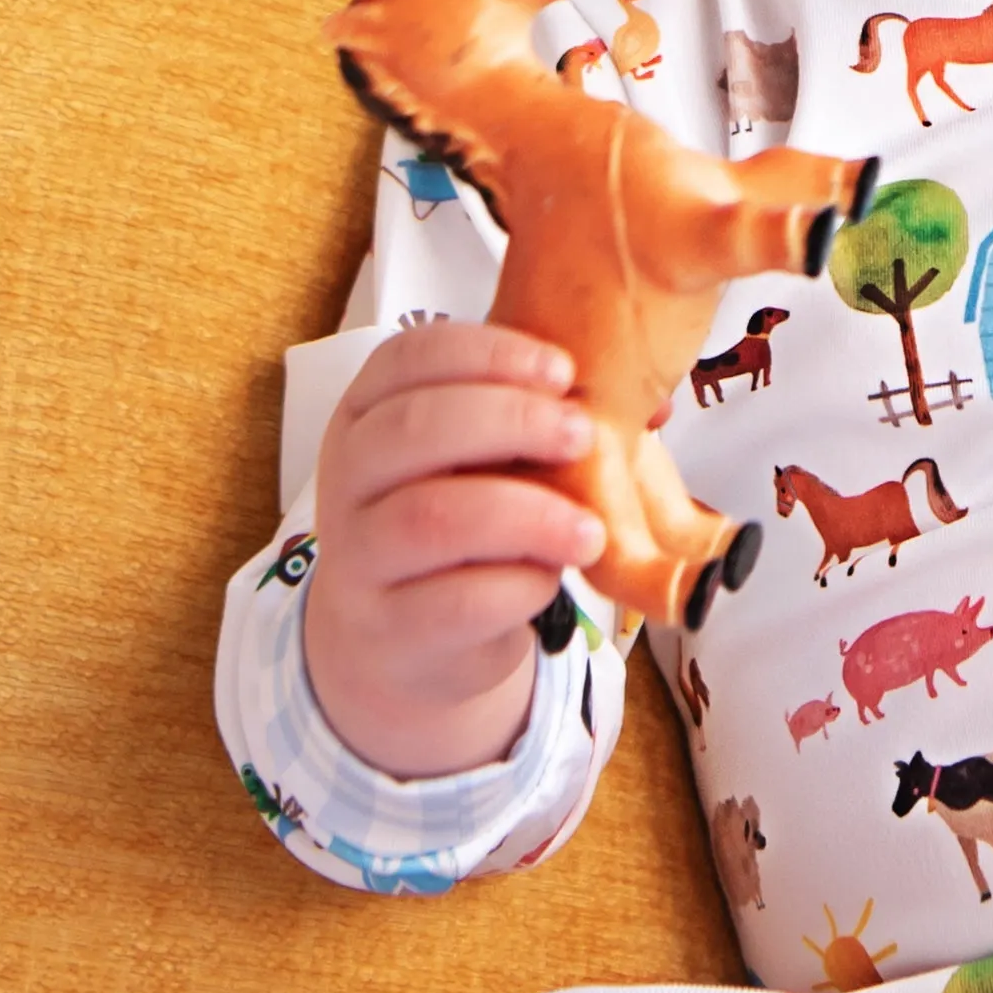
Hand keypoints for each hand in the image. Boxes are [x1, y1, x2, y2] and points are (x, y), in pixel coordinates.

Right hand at [301, 322, 600, 776]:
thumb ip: (529, 418)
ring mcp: (358, 555)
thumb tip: (644, 402)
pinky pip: (454, 600)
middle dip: (512, 420)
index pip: (409, 356)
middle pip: (414, 427)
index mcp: (368, 411)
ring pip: (432, 517)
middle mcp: (349, 476)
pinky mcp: (385, 628)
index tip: (565, 371)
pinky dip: (519, 585)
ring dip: (527, 514)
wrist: (404, 639)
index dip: (490, 353)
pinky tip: (551, 578)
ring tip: (589, 529)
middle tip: (583, 436)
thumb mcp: (477, 459)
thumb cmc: (462, 520)